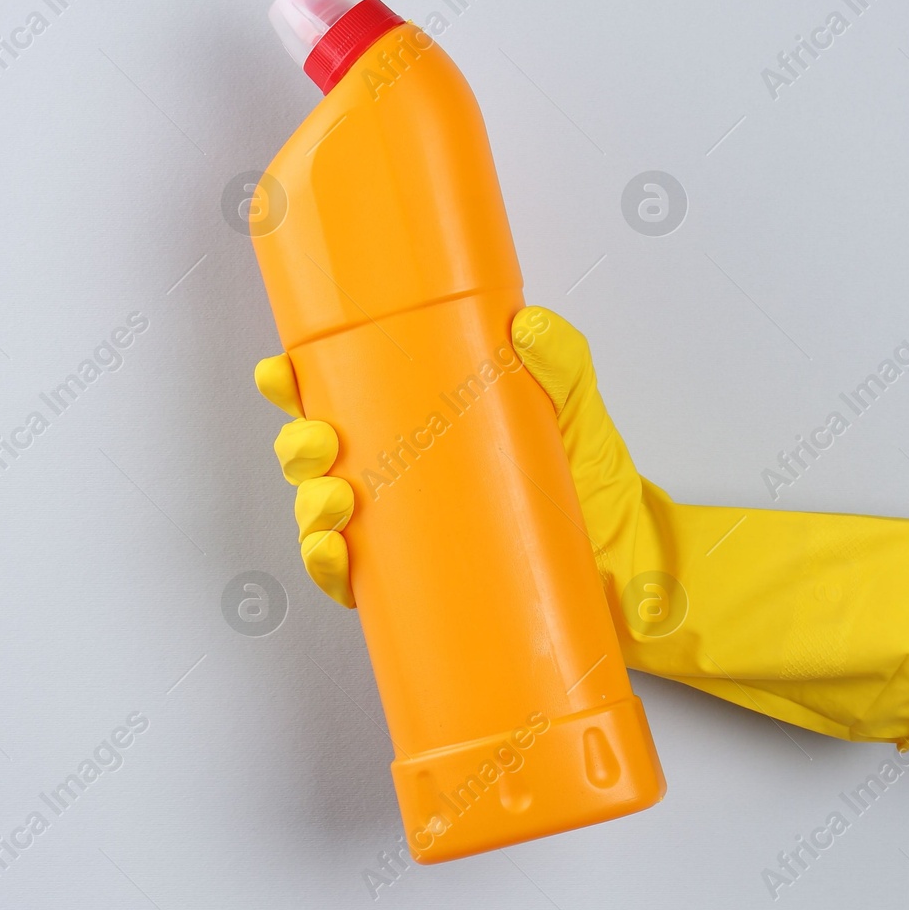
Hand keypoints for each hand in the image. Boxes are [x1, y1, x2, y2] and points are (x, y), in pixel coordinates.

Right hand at [253, 306, 643, 610]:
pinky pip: (349, 579)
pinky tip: (335, 553)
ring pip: (320, 516)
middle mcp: (396, 475)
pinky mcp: (414, 584)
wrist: (627, 559)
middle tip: (321, 444)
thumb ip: (559, 360)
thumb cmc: (591, 477)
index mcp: (415, 423)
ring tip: (338, 501)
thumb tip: (530, 326)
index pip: (338, 397)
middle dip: (298, 448)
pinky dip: (327, 567)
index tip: (281, 373)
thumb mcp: (575, 404)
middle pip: (314, 457)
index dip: (294, 385)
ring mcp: (401, 531)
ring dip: (309, 508)